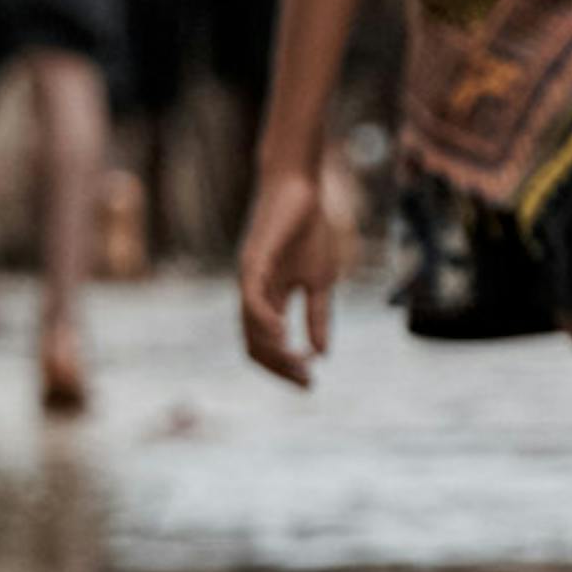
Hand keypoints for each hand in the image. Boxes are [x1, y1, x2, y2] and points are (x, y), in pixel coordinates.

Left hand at [234, 162, 346, 388]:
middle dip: (279, 368)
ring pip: (250, 328)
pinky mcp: (252, 262)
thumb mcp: (320, 281)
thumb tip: (322, 353)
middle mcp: (253, 294)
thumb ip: (317, 316)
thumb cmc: (309, 229)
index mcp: (268, 300)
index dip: (286, 368)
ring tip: (296, 365)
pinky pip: (251, 300)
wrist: (299, 188)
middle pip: (255, 345)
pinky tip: (283, 335)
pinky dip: (264, 322)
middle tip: (304, 382)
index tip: (309, 383)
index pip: (268, 345)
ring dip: (273, 351)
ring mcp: (249, 279)